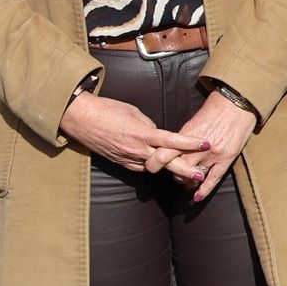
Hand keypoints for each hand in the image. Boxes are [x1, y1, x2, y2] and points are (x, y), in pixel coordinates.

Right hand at [59, 90, 209, 172]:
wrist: (80, 118)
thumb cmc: (107, 110)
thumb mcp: (134, 112)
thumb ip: (150, 126)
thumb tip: (159, 134)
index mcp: (142, 133)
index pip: (171, 140)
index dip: (190, 143)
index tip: (206, 144)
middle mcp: (136, 149)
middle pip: (165, 163)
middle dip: (184, 170)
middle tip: (200, 176)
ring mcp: (127, 158)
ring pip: (153, 168)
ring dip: (168, 170)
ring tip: (187, 172)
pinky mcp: (120, 163)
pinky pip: (140, 167)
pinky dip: (151, 166)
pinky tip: (161, 166)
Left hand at [161, 91, 258, 201]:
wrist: (237, 104)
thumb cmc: (215, 109)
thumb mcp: (193, 121)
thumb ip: (182, 138)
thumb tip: (172, 150)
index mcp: (186, 136)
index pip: (163, 154)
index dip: (155, 163)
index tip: (152, 167)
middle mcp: (197, 147)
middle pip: (176, 169)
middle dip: (172, 173)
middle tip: (172, 174)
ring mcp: (212, 154)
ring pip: (193, 176)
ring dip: (187, 181)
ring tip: (187, 182)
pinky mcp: (226, 158)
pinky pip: (214, 178)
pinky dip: (204, 190)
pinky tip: (197, 197)